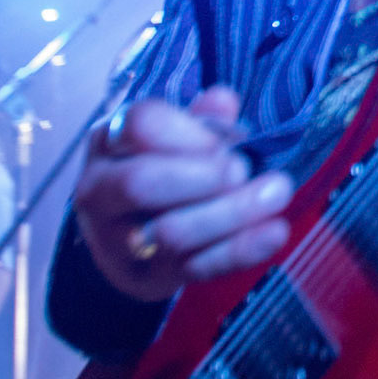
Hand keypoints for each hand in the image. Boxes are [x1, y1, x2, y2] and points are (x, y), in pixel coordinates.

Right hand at [75, 85, 290, 301]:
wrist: (124, 240)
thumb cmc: (158, 171)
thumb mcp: (173, 137)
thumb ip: (200, 119)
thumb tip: (223, 101)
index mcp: (109, 142)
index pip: (140, 124)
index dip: (188, 130)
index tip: (223, 141)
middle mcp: (101, 191)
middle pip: (142, 183)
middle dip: (203, 176)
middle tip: (242, 170)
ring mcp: (118, 241)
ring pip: (170, 232)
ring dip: (231, 213)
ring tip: (275, 193)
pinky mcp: (148, 278)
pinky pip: (195, 267)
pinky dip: (240, 250)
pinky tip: (274, 232)